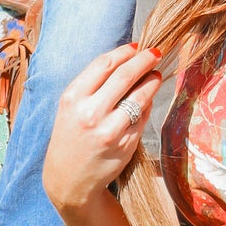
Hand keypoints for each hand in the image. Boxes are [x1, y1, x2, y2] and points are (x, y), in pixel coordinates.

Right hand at [43, 44, 162, 217]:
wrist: (69, 179)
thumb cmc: (71, 135)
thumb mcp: (72, 107)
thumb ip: (94, 85)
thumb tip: (129, 60)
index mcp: (73, 98)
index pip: (104, 64)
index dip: (125, 52)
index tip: (136, 46)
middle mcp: (90, 113)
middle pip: (125, 76)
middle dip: (144, 60)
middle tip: (155, 52)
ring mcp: (110, 130)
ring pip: (140, 96)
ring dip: (152, 81)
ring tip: (156, 75)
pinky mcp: (126, 145)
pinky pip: (142, 117)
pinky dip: (147, 105)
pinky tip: (147, 100)